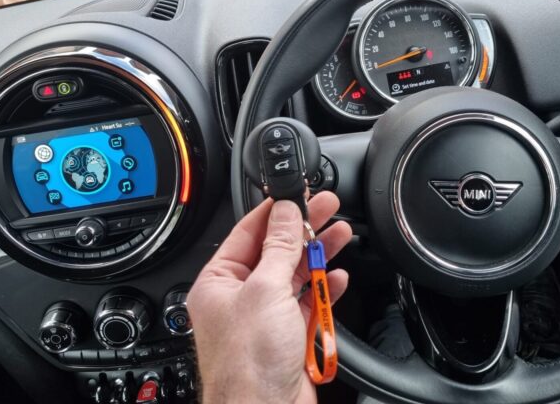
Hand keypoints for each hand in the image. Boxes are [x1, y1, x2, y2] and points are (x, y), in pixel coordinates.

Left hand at [187, 192, 351, 403]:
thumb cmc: (248, 365)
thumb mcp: (265, 291)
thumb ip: (278, 248)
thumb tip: (284, 212)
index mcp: (219, 282)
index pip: (247, 233)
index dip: (274, 211)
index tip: (296, 194)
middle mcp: (239, 297)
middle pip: (275, 251)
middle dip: (302, 228)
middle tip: (326, 206)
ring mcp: (264, 317)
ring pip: (294, 274)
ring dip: (318, 254)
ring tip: (340, 232)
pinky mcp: (287, 335)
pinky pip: (308, 302)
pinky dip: (325, 288)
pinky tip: (338, 275)